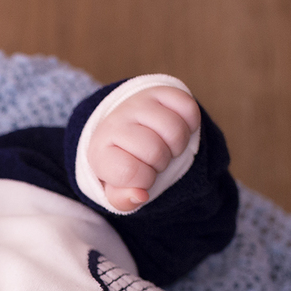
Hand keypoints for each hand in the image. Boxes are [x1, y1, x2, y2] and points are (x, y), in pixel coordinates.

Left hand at [88, 86, 200, 210]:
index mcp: (100, 151)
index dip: (143, 180)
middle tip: (153, 160)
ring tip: (165, 146)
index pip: (130, 171)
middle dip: (160, 163)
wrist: (125, 128)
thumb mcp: (117, 189)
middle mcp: (115, 121)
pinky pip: (189, 109)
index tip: (139, 175)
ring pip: (174, 129)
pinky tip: (175, 130)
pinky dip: (190, 125)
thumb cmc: (124, 166)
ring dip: (177, 146)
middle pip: (155, 150)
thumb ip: (124, 199)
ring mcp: (138, 103)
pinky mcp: (161, 90)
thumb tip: (140, 195)